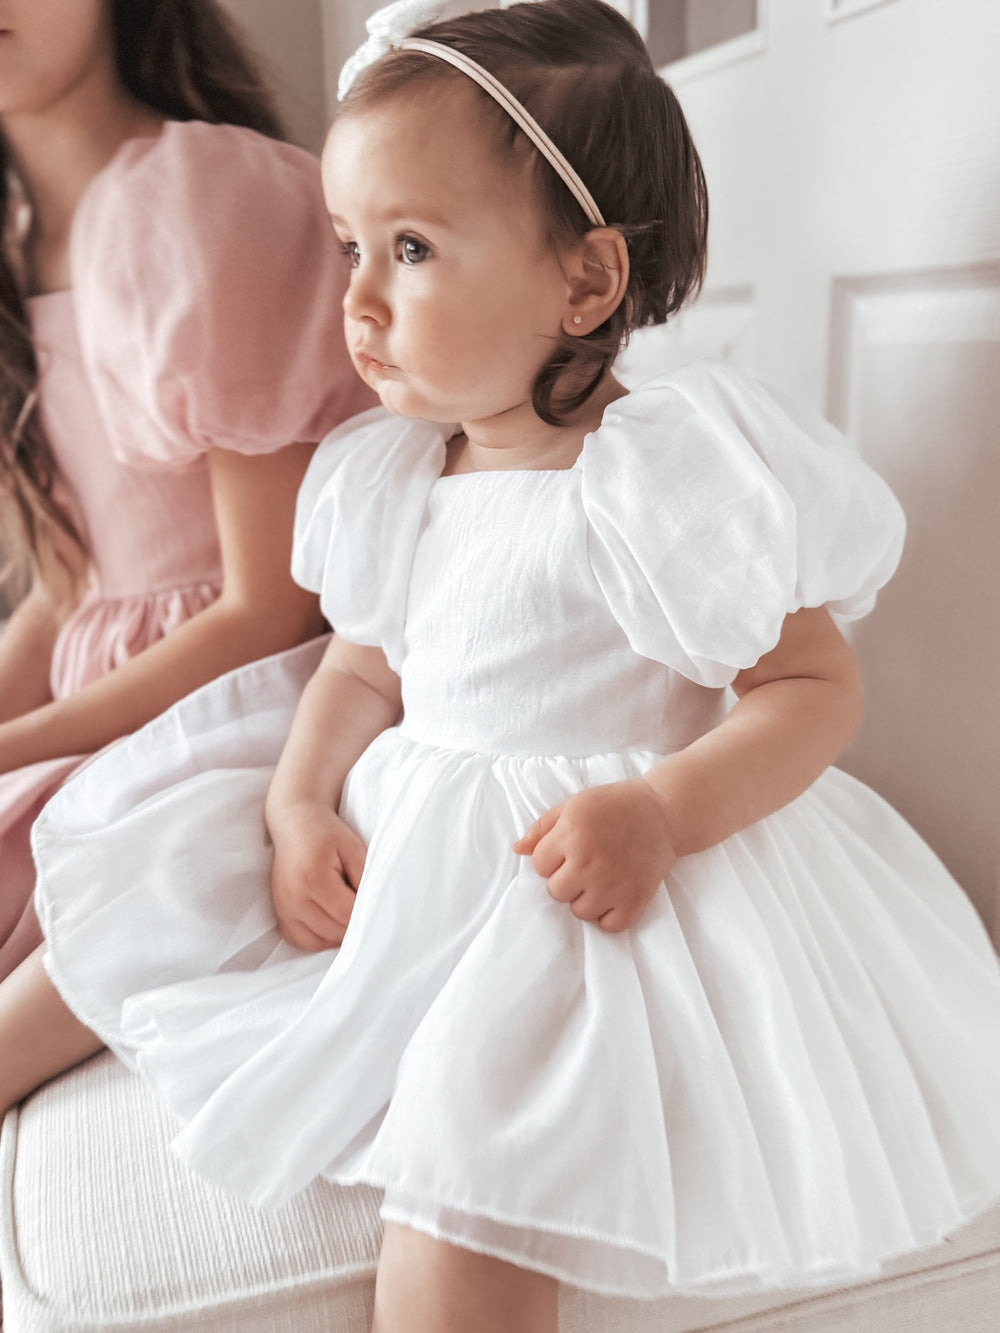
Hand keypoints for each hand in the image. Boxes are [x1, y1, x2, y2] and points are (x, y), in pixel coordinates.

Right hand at [268, 802, 366, 949]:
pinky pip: (302, 941)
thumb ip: (365, 878)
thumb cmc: (327, 833)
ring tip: (346, 911)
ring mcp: (283, 909)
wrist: (295, 823)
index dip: (365, 912)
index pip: (346, 914)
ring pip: (318, 942)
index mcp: (313, 879)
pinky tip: (330, 921)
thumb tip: (373, 908)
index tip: (373, 901)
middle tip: (360, 903)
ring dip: (337, 934)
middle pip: (333, 932)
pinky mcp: (279, 914)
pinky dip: (319, 937)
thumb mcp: (354, 848)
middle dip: (352, 924)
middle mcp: (293, 899)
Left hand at [513, 779, 677, 932]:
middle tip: (585, 864)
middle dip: (566, 879)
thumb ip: (543, 827)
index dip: (551, 858)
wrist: (664, 812)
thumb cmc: (615, 805)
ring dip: (586, 899)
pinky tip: (614, 896)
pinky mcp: (635, 900)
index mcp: (572, 834)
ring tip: (600, 879)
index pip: (539, 866)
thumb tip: (517, 850)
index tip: (569, 849)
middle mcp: (589, 862)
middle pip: (556, 892)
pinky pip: (608, 926)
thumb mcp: (574, 805)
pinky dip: (609, 915)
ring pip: (580, 912)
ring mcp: (612, 885)